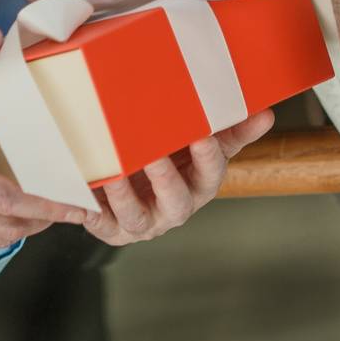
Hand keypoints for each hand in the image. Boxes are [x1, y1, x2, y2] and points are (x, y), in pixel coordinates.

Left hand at [82, 108, 274, 246]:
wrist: (134, 187)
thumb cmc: (173, 161)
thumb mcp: (201, 145)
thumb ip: (229, 131)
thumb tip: (264, 113)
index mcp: (199, 185)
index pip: (211, 174)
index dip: (208, 157)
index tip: (202, 135)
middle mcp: (173, 208)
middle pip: (176, 201)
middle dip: (165, 179)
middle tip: (153, 155)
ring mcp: (142, 221)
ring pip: (134, 216)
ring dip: (123, 197)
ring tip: (111, 175)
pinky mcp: (109, 226)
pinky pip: (96, 222)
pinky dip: (85, 211)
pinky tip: (74, 199)